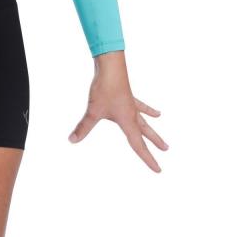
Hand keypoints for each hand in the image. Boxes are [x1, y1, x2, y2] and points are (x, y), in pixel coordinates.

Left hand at [68, 51, 167, 172]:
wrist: (111, 66)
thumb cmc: (104, 88)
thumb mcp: (93, 111)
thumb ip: (83, 127)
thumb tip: (72, 140)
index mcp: (128, 122)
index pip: (139, 146)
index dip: (148, 159)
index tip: (158, 170)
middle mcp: (132, 115)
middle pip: (145, 135)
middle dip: (154, 146)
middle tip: (166, 152)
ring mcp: (132, 105)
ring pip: (145, 123)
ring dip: (153, 132)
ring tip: (164, 141)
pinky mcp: (128, 97)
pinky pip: (140, 107)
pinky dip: (148, 111)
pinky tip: (157, 113)